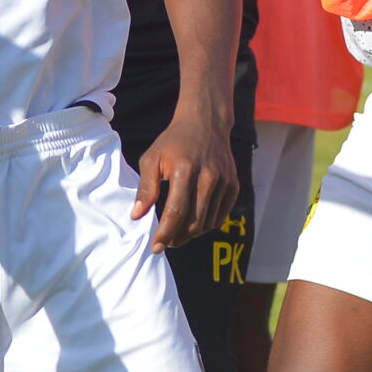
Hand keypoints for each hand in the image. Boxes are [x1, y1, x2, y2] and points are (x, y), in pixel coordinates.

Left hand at [131, 115, 238, 249]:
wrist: (205, 123)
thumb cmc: (173, 142)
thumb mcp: (151, 158)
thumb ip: (145, 188)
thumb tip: (137, 216)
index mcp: (185, 169)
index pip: (176, 211)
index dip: (165, 233)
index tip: (156, 247)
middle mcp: (208, 177)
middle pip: (194, 221)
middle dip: (177, 238)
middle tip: (165, 243)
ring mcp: (224, 182)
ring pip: (207, 222)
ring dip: (191, 234)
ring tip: (177, 233)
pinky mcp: (233, 186)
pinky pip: (220, 216)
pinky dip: (206, 225)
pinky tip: (193, 222)